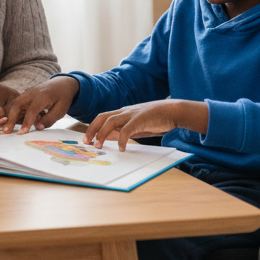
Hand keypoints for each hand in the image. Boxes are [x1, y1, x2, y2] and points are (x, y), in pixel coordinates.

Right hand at [2, 75, 79, 133]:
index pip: (32, 110)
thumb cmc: (63, 98)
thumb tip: (38, 127)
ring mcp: (27, 92)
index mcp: (42, 96)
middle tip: (6, 131)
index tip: (22, 133)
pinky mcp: (25, 94)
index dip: (26, 122)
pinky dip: (11, 111)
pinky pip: (16, 102)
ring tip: (6, 128)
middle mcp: (32, 93)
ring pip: (14, 103)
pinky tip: (10, 121)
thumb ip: (49, 119)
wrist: (62, 84)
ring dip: (9, 115)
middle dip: (11, 118)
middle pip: (17, 104)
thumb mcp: (61, 110)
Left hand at [83, 100, 206, 150]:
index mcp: (124, 112)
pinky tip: (121, 148)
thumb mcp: (137, 124)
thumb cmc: (156, 119)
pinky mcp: (140, 119)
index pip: (103, 117)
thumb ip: (125, 129)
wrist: (174, 111)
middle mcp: (125, 111)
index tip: (87, 139)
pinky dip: (122, 139)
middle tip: (86, 142)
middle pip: (102, 117)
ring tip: (98, 146)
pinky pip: (127, 130)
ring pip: (110, 121)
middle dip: (91, 129)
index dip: (93, 127)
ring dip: (102, 134)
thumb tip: (112, 138)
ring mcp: (132, 114)